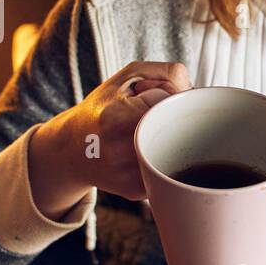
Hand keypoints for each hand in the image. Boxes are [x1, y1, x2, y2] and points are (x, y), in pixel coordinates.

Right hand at [29, 61, 192, 217]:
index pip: (173, 103)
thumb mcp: (129, 77)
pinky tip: (145, 153)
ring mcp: (130, 174)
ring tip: (149, 134)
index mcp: (120, 118)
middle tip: (157, 118)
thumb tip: (194, 93)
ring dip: (173, 140)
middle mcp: (122, 150)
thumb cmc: (104, 107)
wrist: (70, 148)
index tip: (153, 99)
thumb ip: (167, 73)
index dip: (169, 98)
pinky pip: (169, 171)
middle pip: (180, 128)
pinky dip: (165, 159)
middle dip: (174, 120)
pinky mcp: (136, 191)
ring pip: (179, 151)